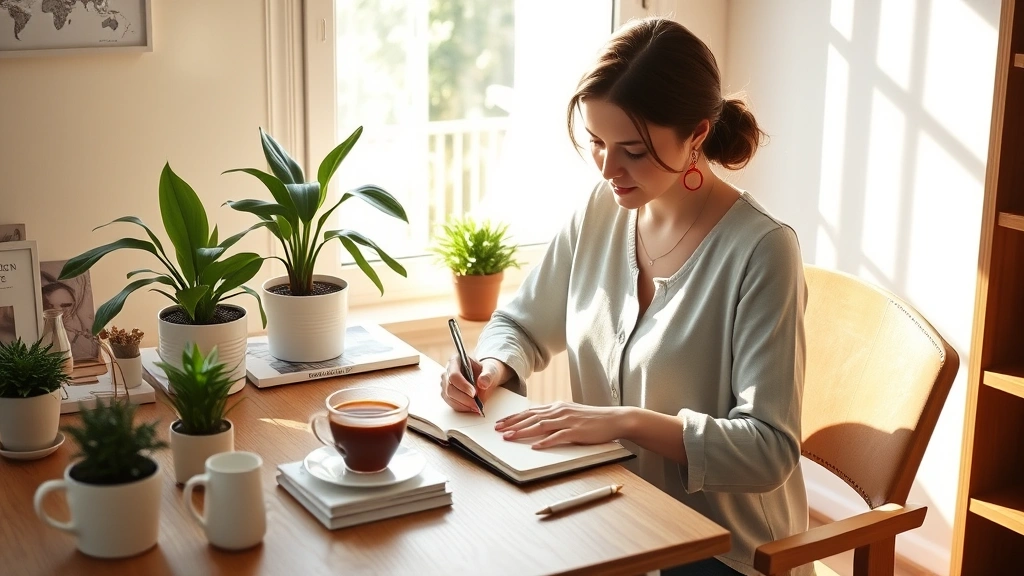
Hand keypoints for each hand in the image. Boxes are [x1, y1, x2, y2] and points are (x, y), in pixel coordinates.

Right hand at [440, 354, 504, 413]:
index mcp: (456, 360)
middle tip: (476, 404)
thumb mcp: (491, 370)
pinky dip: (461, 407)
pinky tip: (471, 407)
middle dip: (463, 398)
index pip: (454, 375)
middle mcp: (447, 371)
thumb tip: (483, 383)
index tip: (474, 393)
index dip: (463, 386)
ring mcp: (445, 383)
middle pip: (449, 388)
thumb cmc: (486, 371)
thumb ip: (488, 375)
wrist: (485, 377)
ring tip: (475, 407)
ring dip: (462, 404)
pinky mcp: (446, 393)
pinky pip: (450, 402)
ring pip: (448, 397)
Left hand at [494, 401, 629, 448]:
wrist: (614, 419)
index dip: (514, 417)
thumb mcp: (571, 414)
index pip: (530, 412)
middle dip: (512, 424)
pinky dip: (545, 442)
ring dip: (522, 432)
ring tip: (509, 437)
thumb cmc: (593, 419)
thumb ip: (556, 417)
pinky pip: (558, 436)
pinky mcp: (577, 431)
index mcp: (557, 407)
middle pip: (531, 417)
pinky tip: (535, 447)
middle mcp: (560, 411)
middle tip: (498, 430)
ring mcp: (568, 420)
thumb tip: (539, 423)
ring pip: (540, 425)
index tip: (500, 423)